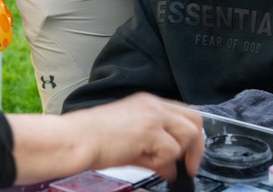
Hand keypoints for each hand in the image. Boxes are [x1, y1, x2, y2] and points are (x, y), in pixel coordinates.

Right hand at [66, 94, 203, 181]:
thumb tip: (171, 168)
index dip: (192, 138)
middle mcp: (152, 104)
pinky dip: (161, 162)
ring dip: (175, 153)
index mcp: (147, 103)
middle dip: (195, 147)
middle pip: (194, 121)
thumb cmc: (94, 139)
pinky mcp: (149, 129)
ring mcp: (152, 115)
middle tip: (188, 166)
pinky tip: (142, 159)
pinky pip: (172, 150)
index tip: (189, 158)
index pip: (185, 114)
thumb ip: (155, 152)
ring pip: (188, 134)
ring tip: (152, 159)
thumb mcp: (131, 143)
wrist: (76, 139)